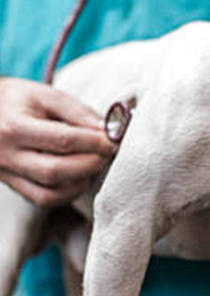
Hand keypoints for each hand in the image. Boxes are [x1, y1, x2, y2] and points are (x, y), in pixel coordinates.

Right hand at [0, 78, 114, 206]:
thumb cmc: (16, 100)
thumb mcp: (45, 95)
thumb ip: (78, 112)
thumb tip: (109, 130)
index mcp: (14, 127)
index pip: (62, 140)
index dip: (94, 142)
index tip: (113, 139)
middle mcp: (6, 155)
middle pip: (56, 171)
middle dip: (90, 163)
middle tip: (108, 152)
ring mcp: (7, 174)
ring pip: (49, 194)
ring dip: (81, 181)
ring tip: (95, 162)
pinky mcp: (12, 186)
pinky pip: (43, 200)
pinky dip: (68, 193)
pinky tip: (80, 176)